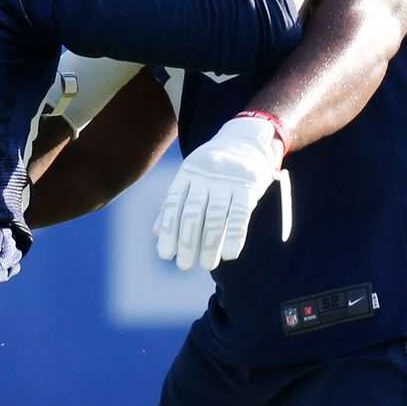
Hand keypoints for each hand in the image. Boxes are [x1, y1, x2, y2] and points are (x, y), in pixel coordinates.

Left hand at [155, 112, 287, 270]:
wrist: (246, 139)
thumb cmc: (213, 168)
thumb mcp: (191, 179)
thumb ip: (174, 204)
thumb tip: (157, 234)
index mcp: (187, 173)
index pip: (174, 204)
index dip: (169, 230)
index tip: (166, 255)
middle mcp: (205, 175)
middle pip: (193, 213)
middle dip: (187, 242)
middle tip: (185, 266)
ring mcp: (228, 179)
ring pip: (216, 216)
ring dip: (210, 244)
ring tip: (207, 265)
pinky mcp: (250, 184)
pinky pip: (241, 213)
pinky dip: (235, 236)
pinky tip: (230, 255)